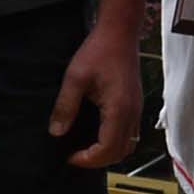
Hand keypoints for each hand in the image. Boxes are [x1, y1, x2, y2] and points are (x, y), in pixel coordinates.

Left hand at [49, 20, 142, 168]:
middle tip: (76, 156)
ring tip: (88, 149)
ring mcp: (137, 109)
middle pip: (121, 152)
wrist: (120, 33)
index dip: (88, 159)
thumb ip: (66, 107)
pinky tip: (99, 134)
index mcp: (119, 109)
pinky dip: (117, 142)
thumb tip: (57, 132)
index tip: (70, 156)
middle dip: (98, 161)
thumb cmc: (99, 51)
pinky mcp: (136, 104)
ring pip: (129, 145)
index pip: (108, 149)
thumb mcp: (75, 78)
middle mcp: (132, 113)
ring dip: (109, 153)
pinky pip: (131, 133)